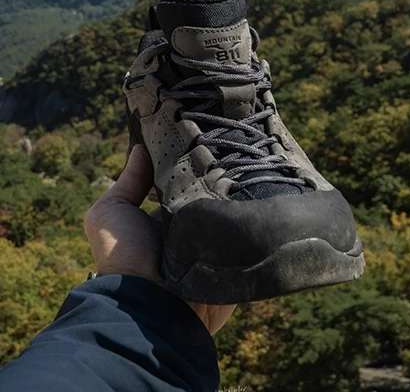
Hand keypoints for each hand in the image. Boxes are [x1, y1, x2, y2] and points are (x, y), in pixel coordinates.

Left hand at [84, 145, 235, 335]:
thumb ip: (128, 181)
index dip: (192, 165)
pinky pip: (247, 237)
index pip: (183, 185)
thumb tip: (140, 145)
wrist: (149, 305)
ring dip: (236, 197)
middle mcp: (188, 231)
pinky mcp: (232, 263)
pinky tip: (263, 195)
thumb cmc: (123, 256)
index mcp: (164, 219)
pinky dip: (251, 222)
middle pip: (208, 196)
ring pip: (229, 213)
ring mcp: (211, 247)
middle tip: (235, 149)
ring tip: (252, 168)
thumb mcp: (111, 211)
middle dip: (218, 178)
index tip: (206, 137)